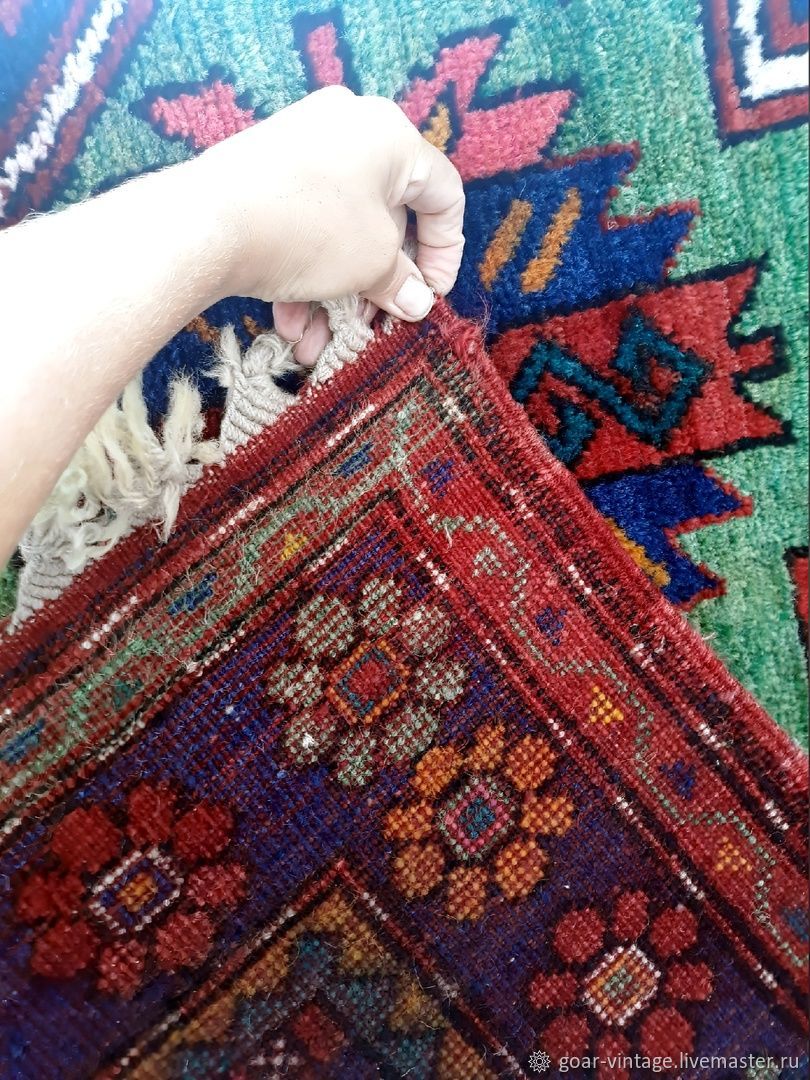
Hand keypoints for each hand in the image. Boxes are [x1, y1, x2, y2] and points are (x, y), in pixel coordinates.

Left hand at [196, 86, 464, 363]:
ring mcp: (300, 148)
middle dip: (380, 283)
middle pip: (386, 217)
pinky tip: (289, 326)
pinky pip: (302, 227)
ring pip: (338, 231)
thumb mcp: (372, 262)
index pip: (443, 193)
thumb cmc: (306, 230)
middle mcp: (347, 129)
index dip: (446, 252)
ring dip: (336, 295)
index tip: (431, 295)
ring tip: (321, 342)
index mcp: (390, 135)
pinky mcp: (263, 174)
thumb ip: (402, 281)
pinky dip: (303, 276)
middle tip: (376, 324)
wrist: (205, 224)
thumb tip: (417, 301)